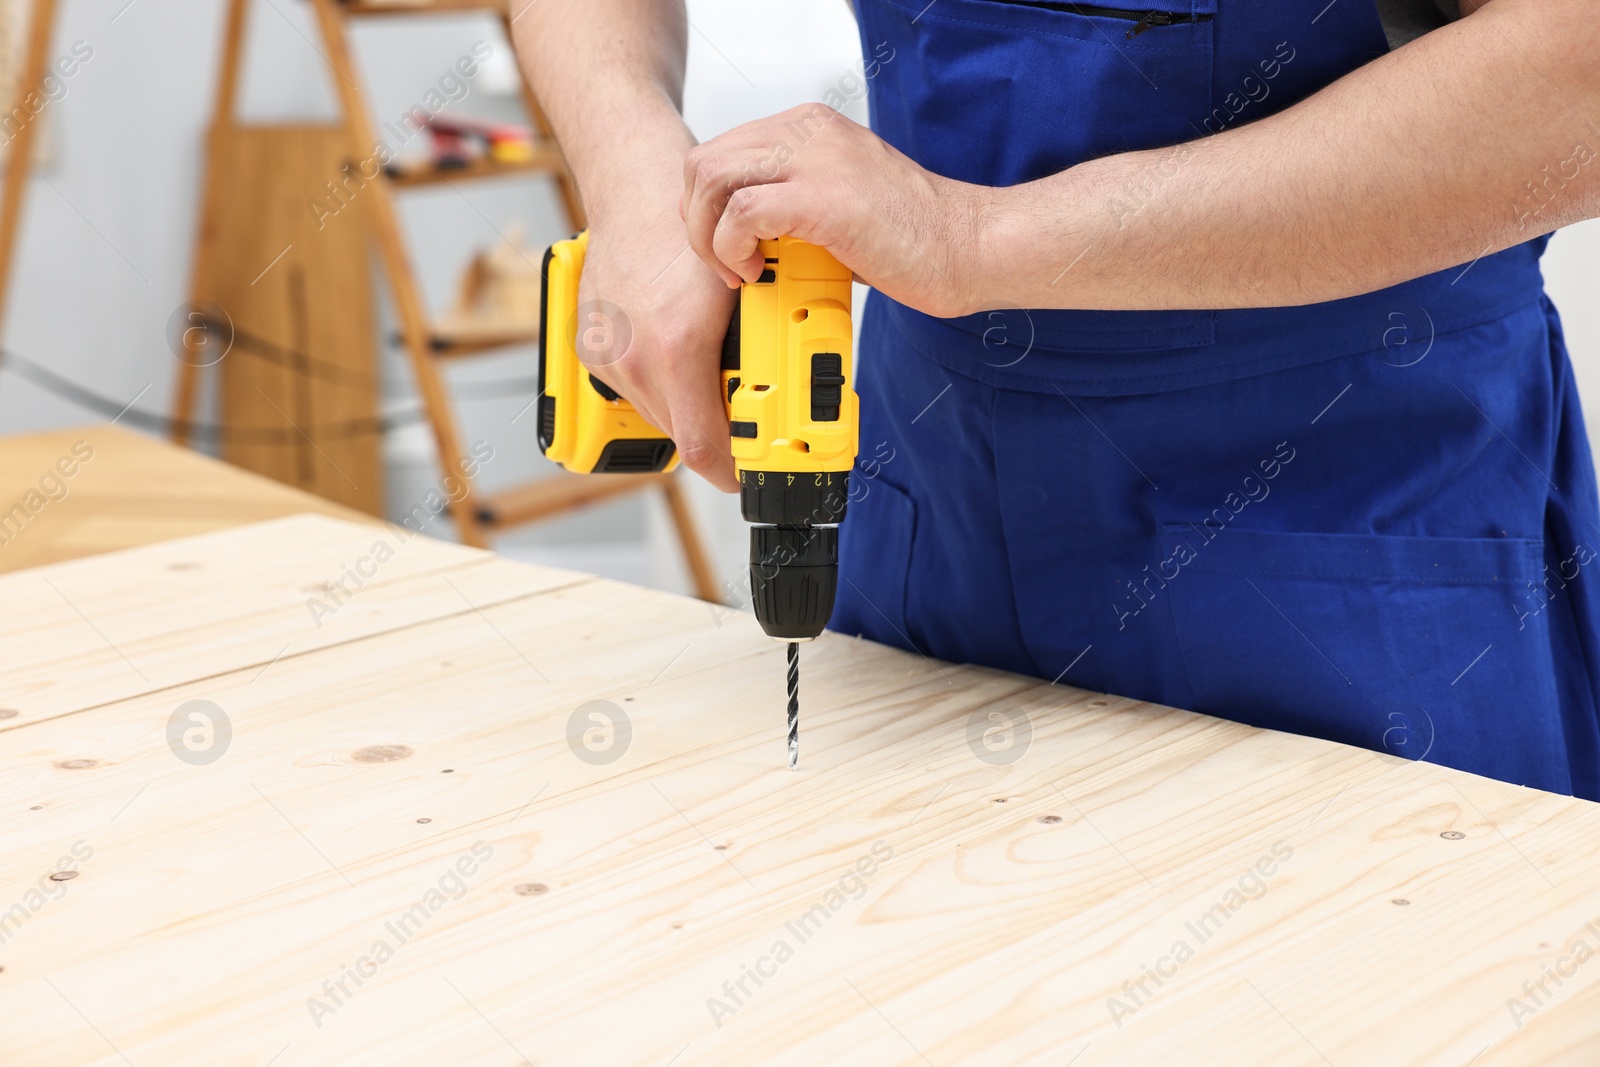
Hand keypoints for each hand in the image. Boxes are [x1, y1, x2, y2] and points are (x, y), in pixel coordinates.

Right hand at [576, 202, 738, 490]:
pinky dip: (660, 386)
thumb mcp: (746, 297)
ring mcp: (606, 359)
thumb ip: (759, 355)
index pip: (702, 449)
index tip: (747, 471)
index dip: (731, 471)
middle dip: (714, 433)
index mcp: (676, 350)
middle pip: (681, 436)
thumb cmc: (688, 234)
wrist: (635, 195)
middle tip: (744, 417)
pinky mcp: (591, 352)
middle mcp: (633, 360)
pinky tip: (677, 355)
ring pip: (657, 415)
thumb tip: (782, 402)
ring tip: (710, 374)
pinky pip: (634, 391)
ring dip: (687, 408)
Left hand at [681, 105, 985, 318]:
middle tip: (722, 265)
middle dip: (696, 222)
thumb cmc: (914, 236)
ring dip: (710, 237)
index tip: (719, 245)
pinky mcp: (823, 197)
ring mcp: (816, 159)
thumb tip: (745, 237)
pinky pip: (741, 214)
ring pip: (714, 180)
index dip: (705, 205)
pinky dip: (733, 251)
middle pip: (706, 162)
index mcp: (810, 127)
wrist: (967, 247)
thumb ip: (791, 203)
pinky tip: (756, 272)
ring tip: (738, 271)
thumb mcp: (838, 203)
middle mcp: (808, 131)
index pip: (721, 151)